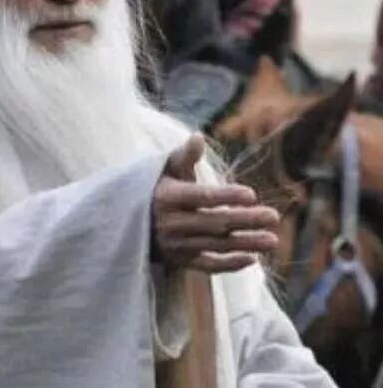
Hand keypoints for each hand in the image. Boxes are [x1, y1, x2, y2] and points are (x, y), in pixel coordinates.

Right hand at [152, 133, 279, 272]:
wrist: (128, 220)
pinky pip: (207, 266)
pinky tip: (253, 259)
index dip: (227, 196)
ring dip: (246, 244)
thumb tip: (199, 136)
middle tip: (274, 217)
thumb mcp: (165, 169)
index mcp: (168, 197)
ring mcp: (175, 244)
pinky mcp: (179, 260)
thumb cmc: (156, 188)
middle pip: (214, 222)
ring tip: (273, 240)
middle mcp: (170, 223)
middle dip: (246, 220)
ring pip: (215, 245)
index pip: (202, 197)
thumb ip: (185, 155)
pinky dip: (229, 264)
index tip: (251, 194)